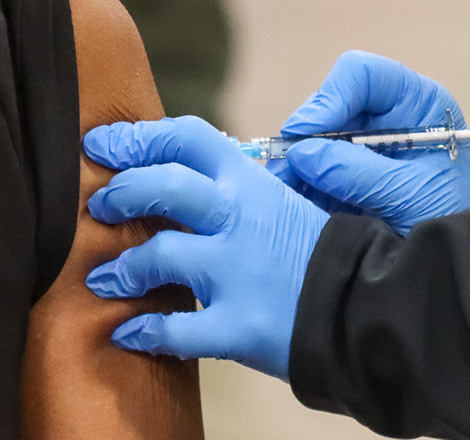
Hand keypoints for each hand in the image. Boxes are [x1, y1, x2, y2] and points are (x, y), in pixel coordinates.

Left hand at [84, 115, 327, 379]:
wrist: (369, 310)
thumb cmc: (324, 255)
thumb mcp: (286, 203)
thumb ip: (239, 191)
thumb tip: (182, 178)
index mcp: (252, 183)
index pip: (187, 138)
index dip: (138, 136)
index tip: (102, 143)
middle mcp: (241, 219)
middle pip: (165, 186)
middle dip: (122, 191)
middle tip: (99, 204)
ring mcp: (237, 272)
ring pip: (161, 254)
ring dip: (123, 266)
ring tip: (103, 277)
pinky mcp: (238, 325)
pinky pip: (176, 329)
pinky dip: (145, 331)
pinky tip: (127, 332)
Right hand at [277, 51, 469, 234]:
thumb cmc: (458, 215)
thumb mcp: (411, 194)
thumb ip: (358, 173)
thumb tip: (303, 154)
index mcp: (416, 102)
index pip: (362, 75)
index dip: (330, 98)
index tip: (306, 136)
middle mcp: (389, 114)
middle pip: (333, 104)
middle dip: (308, 136)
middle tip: (286, 170)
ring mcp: (369, 141)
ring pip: (319, 135)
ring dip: (301, 162)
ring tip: (288, 189)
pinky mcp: (354, 170)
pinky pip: (317, 165)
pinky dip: (305, 181)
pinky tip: (299, 199)